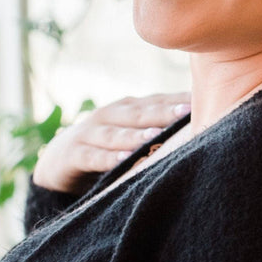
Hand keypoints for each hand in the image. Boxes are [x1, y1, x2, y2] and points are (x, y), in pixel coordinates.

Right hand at [32, 92, 190, 194]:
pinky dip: (108, 158)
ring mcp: (91, 132)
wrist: (58, 160)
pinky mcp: (74, 153)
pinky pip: (93, 156)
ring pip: (117, 133)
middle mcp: (111, 114)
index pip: (158, 101)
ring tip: (157, 136)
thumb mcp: (131, 132)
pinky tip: (122, 160)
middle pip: (141, 113)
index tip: (204, 100)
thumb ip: (158, 126)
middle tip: (188, 111)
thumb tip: (200, 122)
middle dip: (164, 112)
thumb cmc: (107, 145)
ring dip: (137, 135)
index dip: (179, 100)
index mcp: (129, 107)